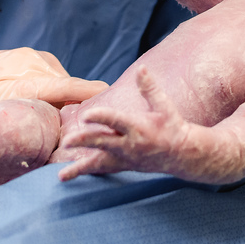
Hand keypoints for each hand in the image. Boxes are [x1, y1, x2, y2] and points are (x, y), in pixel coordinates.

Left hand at [0, 42, 108, 136]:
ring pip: (60, 85)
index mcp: (26, 79)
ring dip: (62, 105)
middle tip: (78, 144)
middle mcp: (31, 63)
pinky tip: (34, 115)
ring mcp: (24, 58)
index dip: (99, 108)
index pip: (80, 90)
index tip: (112, 127)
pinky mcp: (15, 60)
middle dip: (80, 114)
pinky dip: (48, 96)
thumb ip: (22, 126)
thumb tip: (52, 148)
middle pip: (74, 90)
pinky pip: (45, 78)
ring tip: (56, 133)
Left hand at [57, 68, 188, 179]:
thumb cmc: (173, 126)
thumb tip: (142, 68)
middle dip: (84, 142)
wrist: (182, 154)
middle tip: (66, 142)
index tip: (86, 115)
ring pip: (100, 163)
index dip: (101, 117)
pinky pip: (103, 169)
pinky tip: (69, 176)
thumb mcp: (164, 105)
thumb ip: (150, 88)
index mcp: (139, 127)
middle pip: (103, 143)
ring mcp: (126, 158)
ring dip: (80, 167)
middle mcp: (130, 144)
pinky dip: (86, 172)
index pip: (116, 120)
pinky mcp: (124, 166)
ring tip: (62, 174)